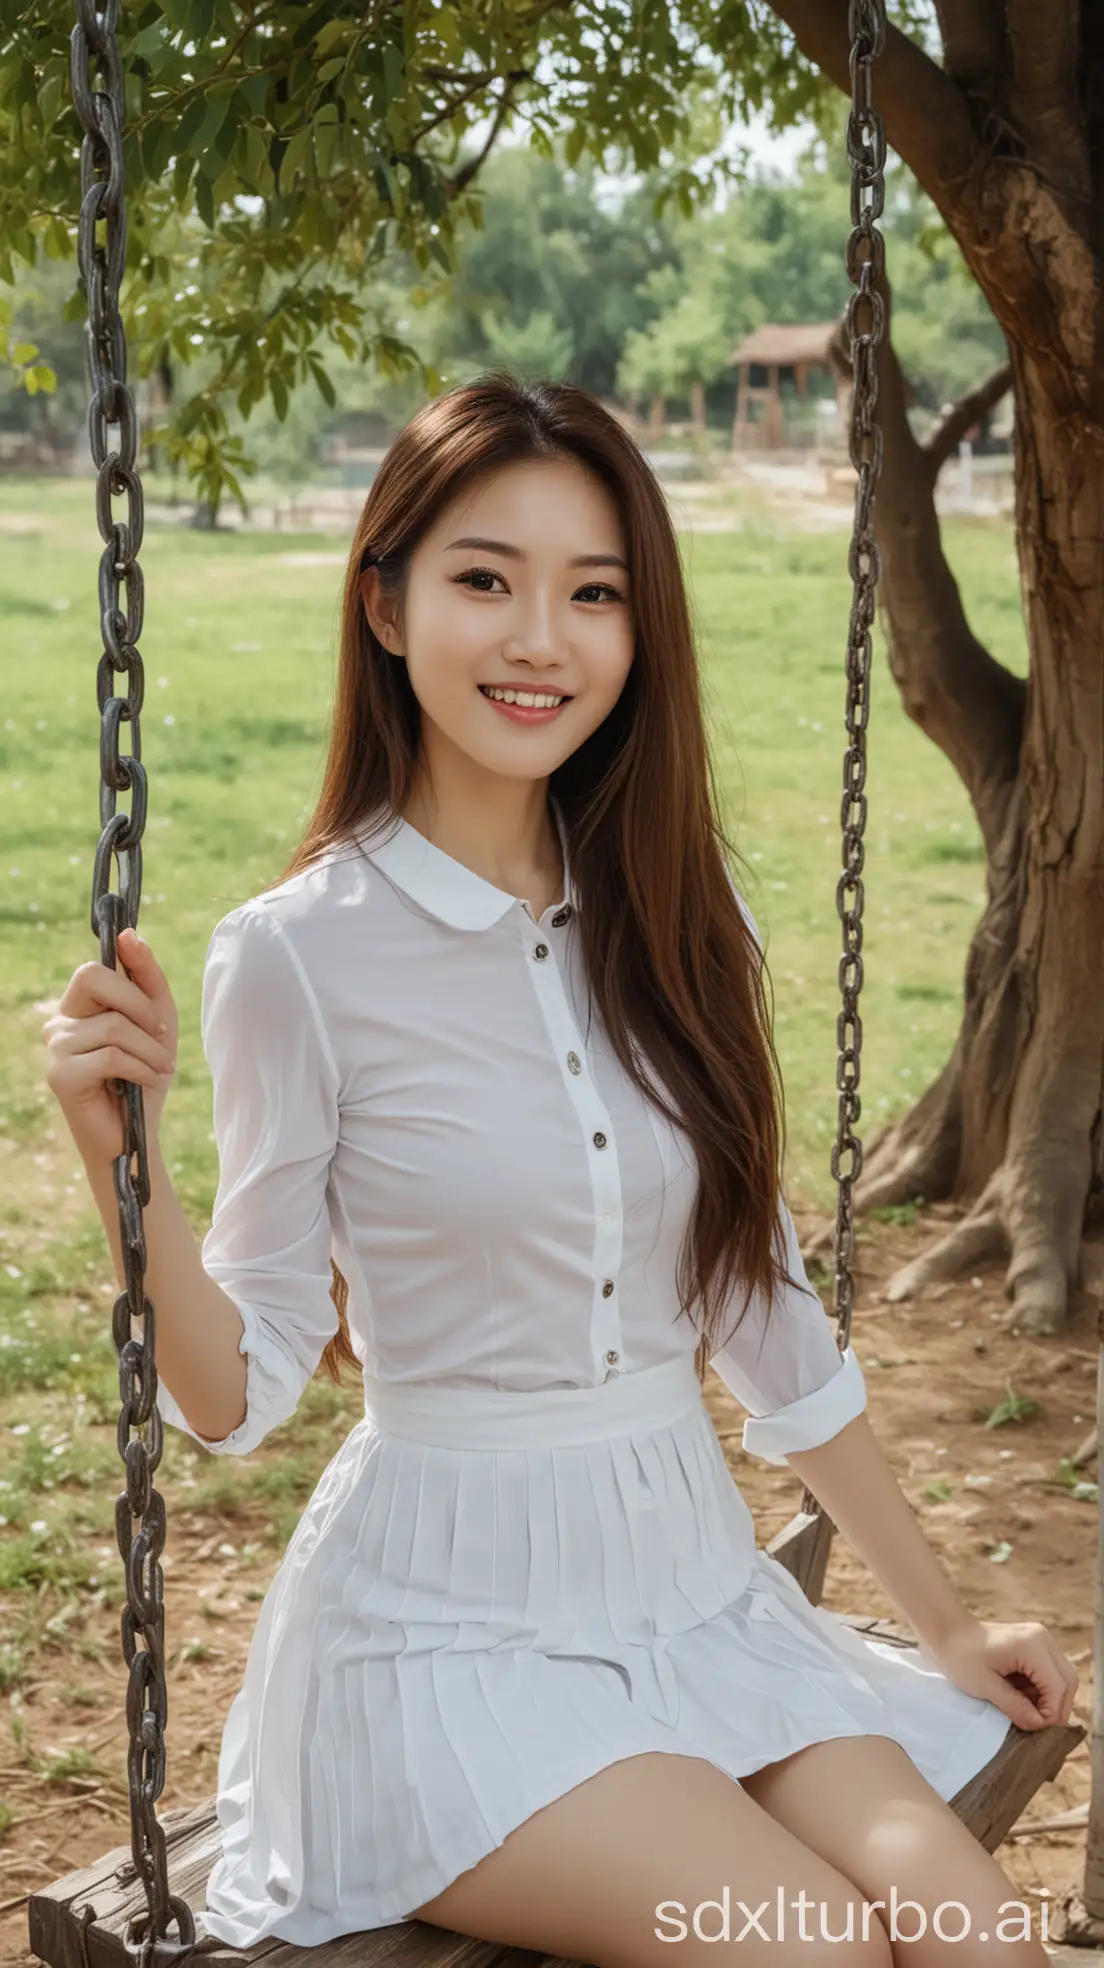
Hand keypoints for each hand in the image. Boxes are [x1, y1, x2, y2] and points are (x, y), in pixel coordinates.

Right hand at [43, 926, 177, 1166]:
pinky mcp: (60, 1075)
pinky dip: (141, 1068)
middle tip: (161, 1035)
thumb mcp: (157, 1019)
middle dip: (140, 1006)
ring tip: (161, 1068)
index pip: (96, 967)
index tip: (157, 1013)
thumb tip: (128, 934)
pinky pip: (111, 1056)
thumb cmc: (145, 1074)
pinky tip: (147, 1081)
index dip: (131, 979)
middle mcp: (59, 1021)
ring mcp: (55, 1048)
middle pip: (95, 979)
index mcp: (79, 1006)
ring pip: (114, 1025)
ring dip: (150, 1049)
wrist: (136, 1133)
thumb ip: (145, 975)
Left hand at [927, 1616, 1079, 1730]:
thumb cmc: (961, 1656)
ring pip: (1061, 1679)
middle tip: (1034, 1724)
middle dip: (1055, 1708)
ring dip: (1048, 1699)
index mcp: (1032, 1646)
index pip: (1058, 1687)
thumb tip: (1039, 1724)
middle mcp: (1042, 1639)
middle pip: (1067, 1682)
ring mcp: (1040, 1640)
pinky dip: (1041, 1690)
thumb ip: (1015, 1706)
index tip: (1034, 1728)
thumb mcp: (984, 1685)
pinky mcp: (1035, 1645)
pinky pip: (1049, 1673)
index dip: (1051, 1713)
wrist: (948, 1631)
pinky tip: (1021, 1697)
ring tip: (1024, 1710)